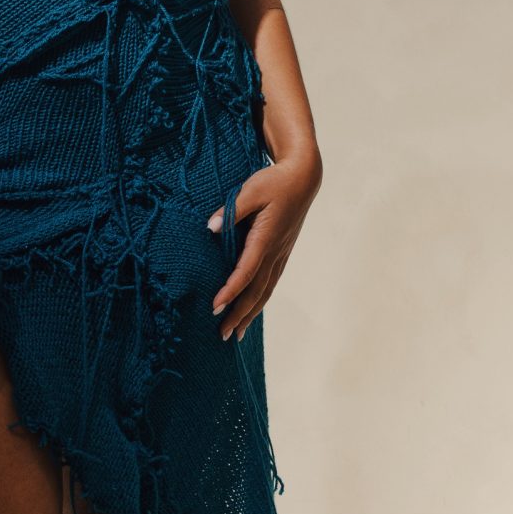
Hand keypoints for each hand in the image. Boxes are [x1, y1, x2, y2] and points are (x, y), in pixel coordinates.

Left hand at [207, 151, 320, 340]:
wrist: (302, 178)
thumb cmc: (274, 182)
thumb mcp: (250, 190)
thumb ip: (230, 210)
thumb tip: (210, 228)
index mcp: (265, 238)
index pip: (246, 271)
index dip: (230, 291)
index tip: (214, 307)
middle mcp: (275, 252)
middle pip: (256, 291)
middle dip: (239, 314)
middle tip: (222, 335)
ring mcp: (281, 255)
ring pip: (265, 291)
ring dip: (250, 314)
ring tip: (236, 334)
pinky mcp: (282, 253)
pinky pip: (270, 283)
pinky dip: (259, 301)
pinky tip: (252, 311)